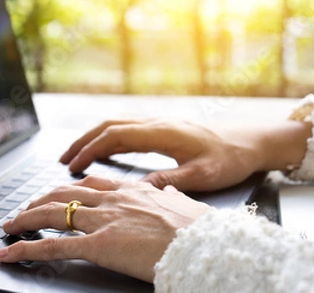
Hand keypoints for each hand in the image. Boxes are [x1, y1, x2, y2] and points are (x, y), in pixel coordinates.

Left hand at [0, 176, 210, 282]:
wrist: (206, 245)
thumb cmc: (200, 231)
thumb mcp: (185, 206)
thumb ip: (170, 197)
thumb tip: (170, 192)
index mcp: (131, 190)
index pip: (89, 184)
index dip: (67, 189)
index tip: (55, 194)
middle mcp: (112, 200)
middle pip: (63, 194)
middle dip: (39, 201)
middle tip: (23, 210)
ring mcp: (103, 220)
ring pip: (52, 213)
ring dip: (25, 220)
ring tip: (9, 226)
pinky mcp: (98, 245)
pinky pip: (54, 245)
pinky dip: (27, 248)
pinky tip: (10, 253)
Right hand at [59, 119, 310, 191]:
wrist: (250, 141)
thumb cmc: (230, 158)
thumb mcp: (203, 175)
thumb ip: (170, 181)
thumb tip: (137, 190)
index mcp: (162, 132)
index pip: (115, 136)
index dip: (90, 150)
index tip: (73, 166)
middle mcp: (156, 123)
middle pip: (109, 127)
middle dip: (83, 142)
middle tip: (63, 160)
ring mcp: (158, 124)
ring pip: (115, 126)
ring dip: (92, 139)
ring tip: (75, 156)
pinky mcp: (162, 130)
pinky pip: (126, 131)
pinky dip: (107, 140)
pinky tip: (102, 152)